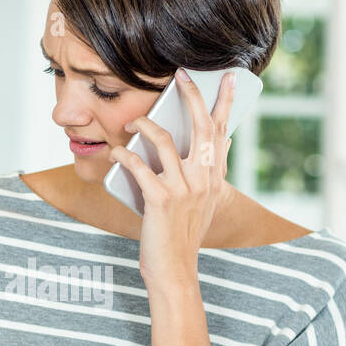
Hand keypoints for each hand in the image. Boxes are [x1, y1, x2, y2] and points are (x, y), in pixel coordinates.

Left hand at [109, 68, 236, 288]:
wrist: (175, 270)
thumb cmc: (183, 233)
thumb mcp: (206, 201)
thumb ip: (213, 170)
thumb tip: (226, 140)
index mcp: (214, 178)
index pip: (222, 131)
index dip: (226, 102)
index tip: (230, 77)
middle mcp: (204, 180)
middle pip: (201, 126)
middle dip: (191, 95)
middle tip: (181, 75)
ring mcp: (183, 190)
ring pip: (164, 140)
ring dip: (143, 125)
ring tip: (130, 123)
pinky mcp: (160, 201)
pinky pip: (139, 166)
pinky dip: (124, 156)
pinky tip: (115, 153)